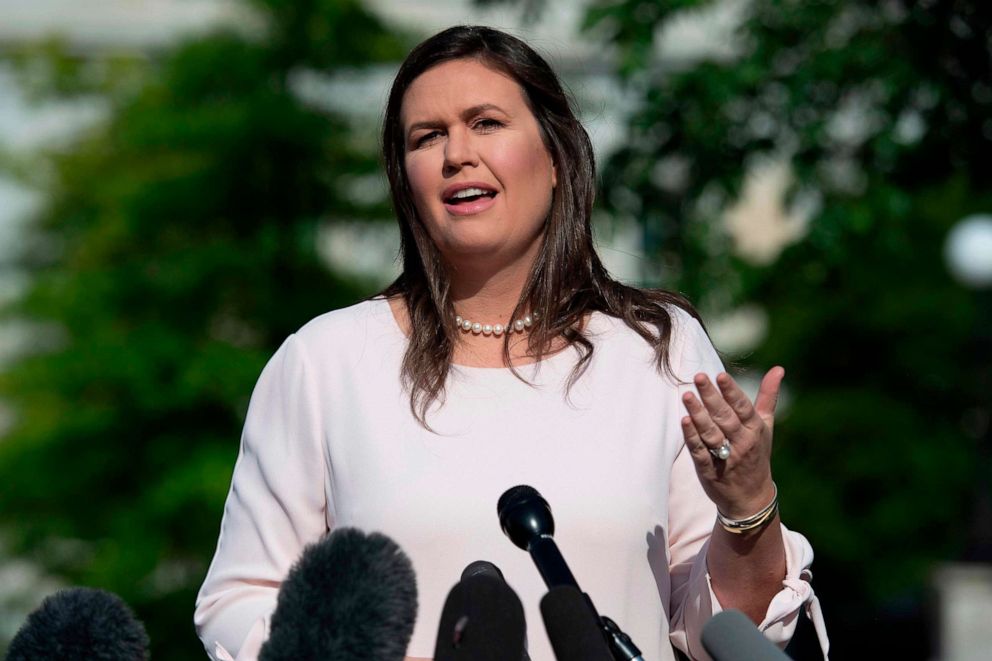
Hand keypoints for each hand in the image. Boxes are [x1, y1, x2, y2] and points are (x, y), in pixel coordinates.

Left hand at [680, 367, 783, 518]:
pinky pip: (700, 452)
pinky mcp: (710, 470)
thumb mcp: (766, 425)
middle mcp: (742, 442)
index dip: (732, 391)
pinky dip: (692, 437)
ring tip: (687, 395)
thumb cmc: (757, 453)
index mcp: (755, 429)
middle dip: (712, 396)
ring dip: (699, 414)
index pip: (743, 407)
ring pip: (711, 433)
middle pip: (725, 417)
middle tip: (699, 377)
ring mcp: (726, 457)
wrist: (751, 498)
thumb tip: (778, 368)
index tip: (720, 375)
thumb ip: (768, 396)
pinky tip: (684, 421)